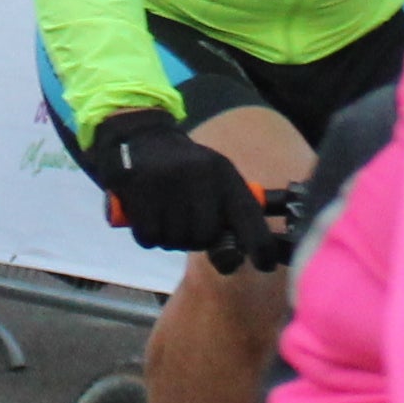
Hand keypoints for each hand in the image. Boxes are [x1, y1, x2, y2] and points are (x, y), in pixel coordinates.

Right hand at [83, 109, 269, 263]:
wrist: (137, 137)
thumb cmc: (182, 167)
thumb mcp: (212, 177)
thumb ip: (228, 212)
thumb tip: (234, 258)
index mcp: (223, 173)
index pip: (249, 215)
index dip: (260, 245)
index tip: (265, 265)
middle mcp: (200, 176)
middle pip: (205, 237)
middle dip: (194, 239)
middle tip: (185, 223)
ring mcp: (169, 183)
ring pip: (176, 240)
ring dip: (170, 238)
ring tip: (164, 215)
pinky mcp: (140, 191)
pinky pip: (150, 238)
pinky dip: (147, 235)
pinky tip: (147, 216)